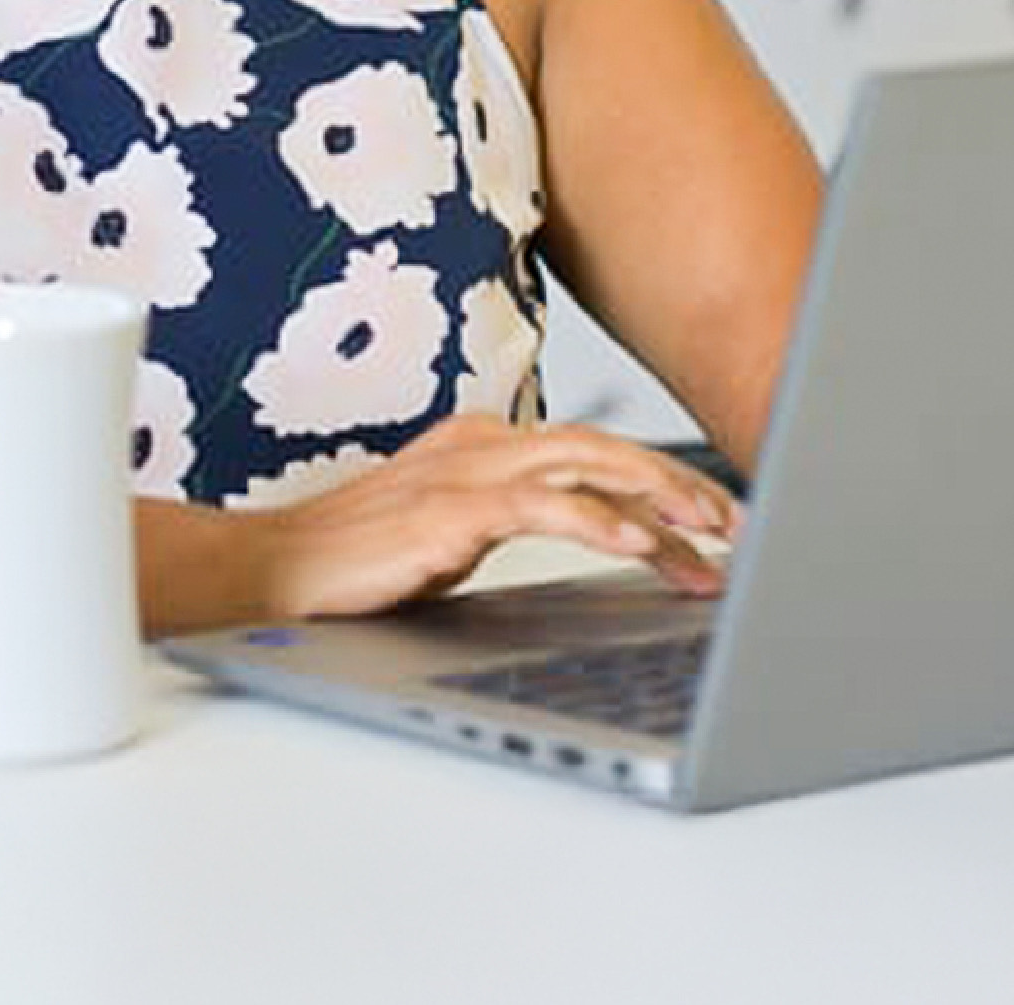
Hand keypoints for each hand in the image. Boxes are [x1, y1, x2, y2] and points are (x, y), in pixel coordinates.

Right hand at [247, 415, 744, 621]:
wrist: (277, 570)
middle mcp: (484, 444)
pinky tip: (634, 543)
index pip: (594, 453)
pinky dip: (595, 519)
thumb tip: (598, 540)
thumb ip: (518, 521)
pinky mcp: (449, 511)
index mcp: (488, 444)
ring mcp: (467, 472)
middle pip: (604, 448)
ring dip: (656, 498)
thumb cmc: (362, 559)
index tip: (715, 521)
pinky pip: (540, 506)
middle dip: (679, 484)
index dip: (662, 482)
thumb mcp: (458, 535)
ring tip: (708, 533)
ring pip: (586, 465)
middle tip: (736, 525)